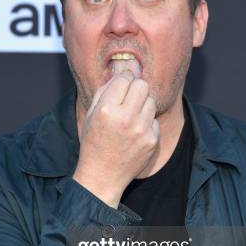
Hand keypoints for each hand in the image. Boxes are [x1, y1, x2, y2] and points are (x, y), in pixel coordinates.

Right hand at [73, 72, 159, 207]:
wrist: (103, 174)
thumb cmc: (94, 142)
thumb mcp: (91, 114)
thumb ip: (105, 90)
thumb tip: (122, 70)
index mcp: (107, 110)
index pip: (125, 79)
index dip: (123, 80)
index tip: (122, 85)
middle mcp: (125, 118)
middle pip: (142, 85)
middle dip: (136, 88)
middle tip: (129, 98)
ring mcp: (141, 130)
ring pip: (151, 101)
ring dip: (142, 105)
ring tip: (131, 117)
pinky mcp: (151, 140)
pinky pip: (154, 120)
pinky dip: (146, 123)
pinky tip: (135, 133)